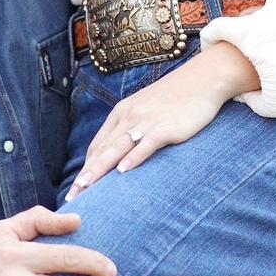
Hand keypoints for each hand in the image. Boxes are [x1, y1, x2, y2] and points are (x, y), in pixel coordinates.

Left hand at [65, 43, 255, 199]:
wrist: (202, 80)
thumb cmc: (175, 99)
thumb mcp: (146, 109)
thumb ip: (131, 128)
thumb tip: (121, 154)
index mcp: (121, 113)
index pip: (98, 145)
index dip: (86, 168)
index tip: (76, 188)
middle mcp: (129, 116)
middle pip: (102, 150)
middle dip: (86, 175)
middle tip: (73, 196)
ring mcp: (146, 121)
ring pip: (117, 149)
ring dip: (100, 170)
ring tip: (86, 188)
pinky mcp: (165, 127)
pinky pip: (145, 144)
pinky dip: (133, 158)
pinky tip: (123, 171)